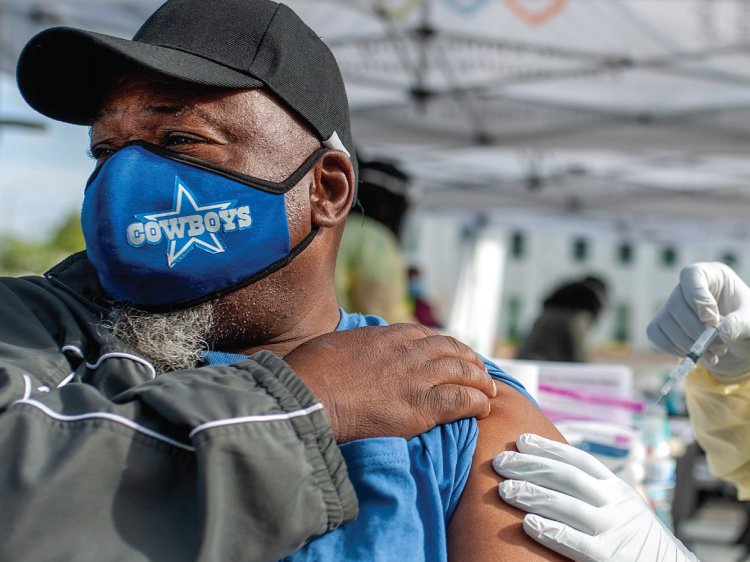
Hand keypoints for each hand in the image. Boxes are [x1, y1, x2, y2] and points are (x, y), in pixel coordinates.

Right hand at [284, 323, 495, 442]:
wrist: (309, 394)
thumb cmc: (310, 373)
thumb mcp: (334, 345)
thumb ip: (354, 348)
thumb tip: (348, 354)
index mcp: (386, 336)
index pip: (425, 336)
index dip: (444, 346)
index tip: (450, 354)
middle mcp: (407, 352)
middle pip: (451, 350)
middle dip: (470, 359)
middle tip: (480, 371)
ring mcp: (417, 377)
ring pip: (462, 372)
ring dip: (480, 380)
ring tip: (490, 390)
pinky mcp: (421, 406)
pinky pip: (461, 400)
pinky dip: (477, 402)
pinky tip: (484, 408)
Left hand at [493, 434, 696, 561]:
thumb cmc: (633, 537)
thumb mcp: (619, 504)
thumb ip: (591, 488)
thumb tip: (547, 467)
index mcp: (616, 487)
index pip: (578, 460)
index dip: (548, 448)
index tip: (520, 440)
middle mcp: (615, 504)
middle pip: (568, 477)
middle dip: (531, 467)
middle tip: (500, 462)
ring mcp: (613, 530)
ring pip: (568, 506)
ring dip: (532, 495)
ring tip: (504, 490)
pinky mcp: (609, 557)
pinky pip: (576, 543)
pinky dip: (551, 531)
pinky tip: (527, 524)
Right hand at [647, 262, 749, 381]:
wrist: (736, 336)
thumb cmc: (743, 319)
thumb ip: (740, 323)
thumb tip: (723, 333)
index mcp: (708, 274)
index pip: (691, 276)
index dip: (698, 297)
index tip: (712, 320)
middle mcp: (684, 287)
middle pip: (676, 304)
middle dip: (696, 330)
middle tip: (718, 347)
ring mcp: (669, 305)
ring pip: (666, 323)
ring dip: (688, 344)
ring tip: (713, 354)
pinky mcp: (661, 324)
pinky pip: (657, 335)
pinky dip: (674, 349)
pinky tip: (695, 354)